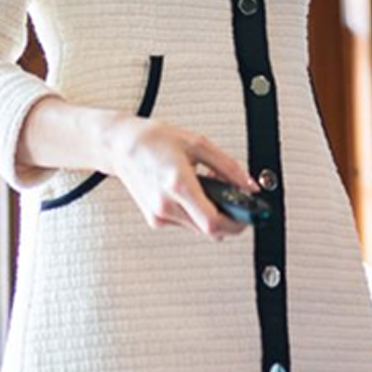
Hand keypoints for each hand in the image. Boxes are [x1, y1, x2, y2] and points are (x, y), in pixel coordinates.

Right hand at [99, 116, 258, 239]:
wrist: (121, 146)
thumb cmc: (155, 140)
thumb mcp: (199, 144)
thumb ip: (228, 167)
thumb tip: (249, 185)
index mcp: (177, 184)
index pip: (213, 222)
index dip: (237, 224)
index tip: (249, 217)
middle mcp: (166, 205)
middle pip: (209, 230)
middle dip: (229, 218)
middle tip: (236, 200)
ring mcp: (158, 215)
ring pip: (199, 228)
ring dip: (212, 214)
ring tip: (210, 188)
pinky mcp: (155, 219)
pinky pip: (186, 223)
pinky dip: (197, 212)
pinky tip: (193, 192)